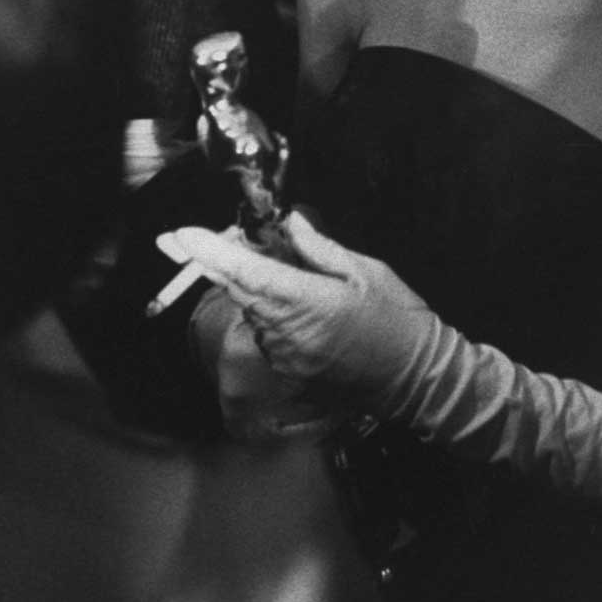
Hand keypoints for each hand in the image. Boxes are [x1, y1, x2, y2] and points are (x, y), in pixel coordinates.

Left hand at [158, 210, 436, 401]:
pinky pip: (269, 339)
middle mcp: (286, 334)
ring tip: (302, 288)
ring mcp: (285, 359)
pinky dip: (276, 320)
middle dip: (234, 266)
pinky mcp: (289, 375)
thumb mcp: (366, 272)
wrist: (417, 378)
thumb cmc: (397, 318)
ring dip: (262, 296)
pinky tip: (310, 318)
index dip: (211, 252)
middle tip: (242, 246)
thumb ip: (320, 249)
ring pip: (254, 315)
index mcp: (306, 301)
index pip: (246, 272)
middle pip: (241, 292)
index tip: (184, 234)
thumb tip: (290, 223)